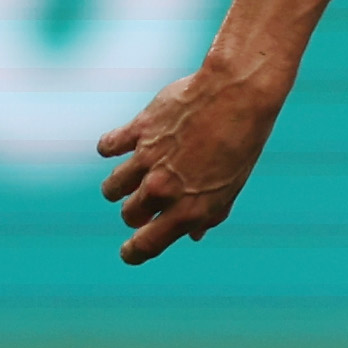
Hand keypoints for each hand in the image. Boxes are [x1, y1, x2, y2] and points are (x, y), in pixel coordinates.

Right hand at [96, 62, 286, 264]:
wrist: (238, 94)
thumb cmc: (240, 143)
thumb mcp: (231, 187)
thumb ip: (209, 214)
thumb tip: (194, 235)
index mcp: (188, 210)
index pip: (146, 246)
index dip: (133, 253)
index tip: (129, 252)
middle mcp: (163, 190)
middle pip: (129, 215)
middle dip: (136, 213)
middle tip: (148, 199)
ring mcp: (147, 160)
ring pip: (112, 187)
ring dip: (120, 186)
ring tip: (136, 174)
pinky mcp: (137, 131)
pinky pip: (107, 147)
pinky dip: (110, 147)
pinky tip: (121, 144)